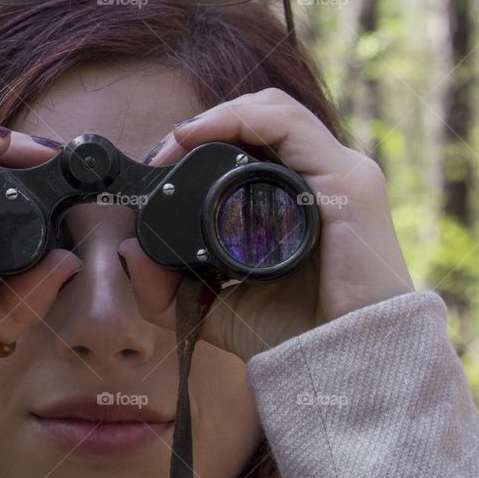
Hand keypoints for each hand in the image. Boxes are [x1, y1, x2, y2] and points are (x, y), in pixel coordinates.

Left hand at [119, 88, 414, 361]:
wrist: (345, 367)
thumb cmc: (296, 338)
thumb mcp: (218, 309)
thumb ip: (172, 290)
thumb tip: (130, 254)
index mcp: (302, 200)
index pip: (256, 144)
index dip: (207, 141)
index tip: (160, 167)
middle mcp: (323, 180)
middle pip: (263, 119)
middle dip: (208, 125)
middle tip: (163, 155)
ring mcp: (340, 176)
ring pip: (275, 110)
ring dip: (218, 116)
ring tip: (177, 141)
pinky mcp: (348, 182)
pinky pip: (288, 125)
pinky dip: (239, 118)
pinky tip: (201, 134)